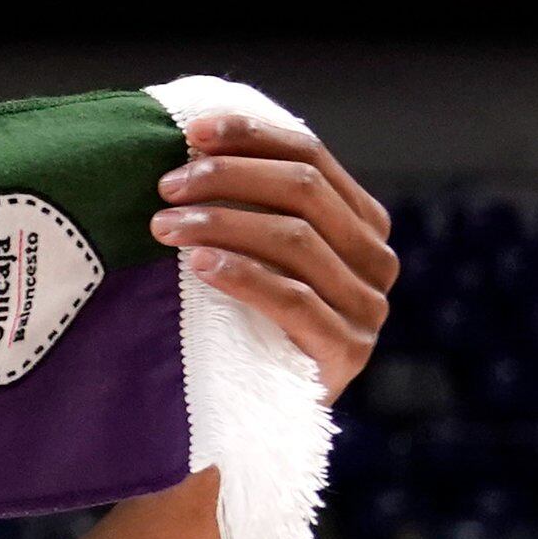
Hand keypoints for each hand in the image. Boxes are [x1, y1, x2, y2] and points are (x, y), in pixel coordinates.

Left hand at [151, 107, 395, 397]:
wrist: (258, 408)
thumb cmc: (244, 314)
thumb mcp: (252, 249)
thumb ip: (248, 200)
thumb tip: (191, 137)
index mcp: (360, 220)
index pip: (312, 156)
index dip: (252, 136)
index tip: (192, 131)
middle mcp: (375, 258)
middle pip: (304, 191)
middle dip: (228, 178)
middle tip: (166, 187)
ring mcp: (367, 306)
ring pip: (297, 240)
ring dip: (222, 222)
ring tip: (162, 225)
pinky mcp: (347, 351)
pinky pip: (294, 299)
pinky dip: (242, 274)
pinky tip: (197, 263)